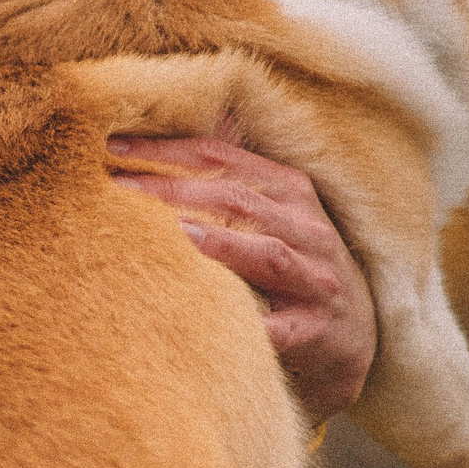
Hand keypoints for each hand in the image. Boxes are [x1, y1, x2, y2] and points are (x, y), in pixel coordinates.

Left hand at [108, 135, 376, 425]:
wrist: (353, 336)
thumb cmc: (293, 268)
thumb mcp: (270, 215)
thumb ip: (229, 178)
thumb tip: (179, 131)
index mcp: (289, 192)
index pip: (224, 159)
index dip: (170, 150)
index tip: (115, 147)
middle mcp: (306, 228)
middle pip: (238, 200)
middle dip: (176, 190)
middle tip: (119, 188)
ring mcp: (314, 278)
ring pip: (267, 253)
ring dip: (221, 242)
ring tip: (175, 232)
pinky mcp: (312, 328)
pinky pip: (276, 326)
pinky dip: (249, 323)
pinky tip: (213, 321)